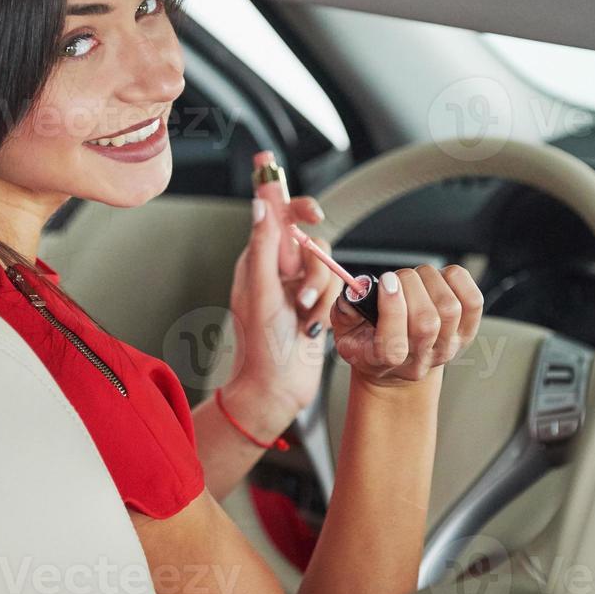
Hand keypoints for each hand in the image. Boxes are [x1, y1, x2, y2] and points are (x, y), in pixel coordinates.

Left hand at [227, 194, 341, 414]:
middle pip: (312, 242)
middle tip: (302, 294)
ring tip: (304, 317)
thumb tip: (260, 204)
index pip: (278, 217)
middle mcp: (279, 270)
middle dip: (314, 269)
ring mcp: (299, 287)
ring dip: (320, 293)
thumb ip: (263, 246)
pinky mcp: (318, 304)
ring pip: (328, 266)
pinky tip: (313, 326)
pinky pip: (336, 289)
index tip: (314, 213)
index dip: (297, 206)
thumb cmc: (260, 347)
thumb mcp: (260, 292)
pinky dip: (328, 307)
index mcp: (258, 260)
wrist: (276, 389)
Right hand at [331, 265, 482, 387]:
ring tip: (415, 279)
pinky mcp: (466, 332)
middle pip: (426, 322)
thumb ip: (343, 312)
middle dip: (410, 286)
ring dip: (429, 280)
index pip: (394, 346)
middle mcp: (420, 358)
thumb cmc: (369, 342)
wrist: (398, 364)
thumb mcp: (345, 332)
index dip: (392, 309)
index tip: (385, 284)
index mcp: (384, 362)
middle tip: (396, 279)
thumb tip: (355, 291)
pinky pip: (472, 301)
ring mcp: (447, 347)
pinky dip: (456, 281)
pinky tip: (439, 279)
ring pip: (449, 308)